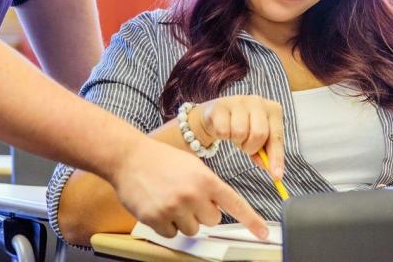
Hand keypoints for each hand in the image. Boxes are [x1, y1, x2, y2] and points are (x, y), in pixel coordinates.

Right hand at [112, 138, 268, 238]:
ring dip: (185, 220)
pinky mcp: (156, 219)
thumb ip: (209, 186)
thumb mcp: (193, 166)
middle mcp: (192, 195)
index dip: (251, 220)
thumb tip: (219, 207)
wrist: (130, 158)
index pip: (234, 203)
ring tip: (172, 200)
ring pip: (192, 230)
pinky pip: (172, 234)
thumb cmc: (163, 160)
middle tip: (188, 197)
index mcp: (206, 179)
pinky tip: (160, 207)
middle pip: (213, 220)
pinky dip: (167, 225)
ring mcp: (173, 208)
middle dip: (203, 212)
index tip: (263, 233)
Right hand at [191, 95, 284, 179]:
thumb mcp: (259, 137)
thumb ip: (267, 153)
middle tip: (245, 145)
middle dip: (251, 147)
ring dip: (236, 141)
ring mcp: (239, 101)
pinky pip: (223, 130)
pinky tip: (224, 129)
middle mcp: (258, 101)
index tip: (277, 176)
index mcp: (273, 110)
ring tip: (235, 135)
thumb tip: (274, 171)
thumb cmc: (244, 126)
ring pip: (240, 132)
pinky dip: (223, 136)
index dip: (277, 158)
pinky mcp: (221, 106)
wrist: (218, 114)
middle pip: (259, 134)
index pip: (277, 137)